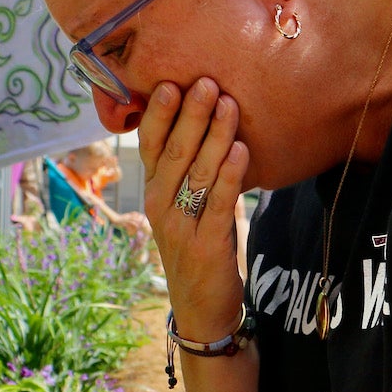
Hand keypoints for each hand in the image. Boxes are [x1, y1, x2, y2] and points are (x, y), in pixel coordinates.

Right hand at [140, 78, 250, 338]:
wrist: (202, 310)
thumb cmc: (199, 249)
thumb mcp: (188, 207)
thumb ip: (193, 170)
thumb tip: (214, 119)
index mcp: (154, 191)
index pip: (150, 145)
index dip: (159, 114)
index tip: (170, 81)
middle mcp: (160, 205)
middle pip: (174, 152)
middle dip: (189, 114)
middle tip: (204, 81)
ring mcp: (181, 226)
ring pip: (197, 173)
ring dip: (213, 136)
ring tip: (227, 103)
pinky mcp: (206, 245)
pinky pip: (219, 203)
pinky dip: (229, 175)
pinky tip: (240, 149)